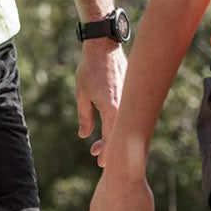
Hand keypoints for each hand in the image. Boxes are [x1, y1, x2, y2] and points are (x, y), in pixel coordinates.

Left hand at [77, 40, 126, 161]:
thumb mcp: (82, 94)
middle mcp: (124, 106)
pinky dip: (116, 124)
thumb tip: (85, 135)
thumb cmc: (90, 69)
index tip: (101, 163)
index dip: (108, 153)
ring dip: (111, 136)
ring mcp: (128, 99)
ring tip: (97, 145)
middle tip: (97, 157)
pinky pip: (125, 114)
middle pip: (120, 134)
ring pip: (123, 125)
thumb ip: (85, 117)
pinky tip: (108, 128)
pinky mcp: (129, 93)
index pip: (112, 138)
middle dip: (109, 148)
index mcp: (112, 108)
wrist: (104, 47)